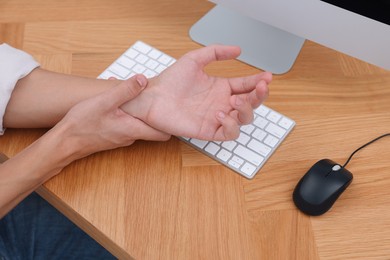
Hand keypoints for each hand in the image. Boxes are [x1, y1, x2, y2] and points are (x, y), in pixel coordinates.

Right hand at [55, 74, 169, 158]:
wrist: (64, 143)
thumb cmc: (82, 124)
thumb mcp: (105, 102)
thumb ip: (125, 91)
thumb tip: (143, 80)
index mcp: (134, 129)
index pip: (163, 133)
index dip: (169, 122)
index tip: (171, 109)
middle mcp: (131, 137)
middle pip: (151, 127)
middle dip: (153, 113)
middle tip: (152, 97)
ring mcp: (121, 138)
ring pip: (137, 124)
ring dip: (136, 111)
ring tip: (129, 95)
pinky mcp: (113, 137)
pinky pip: (126, 124)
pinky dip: (125, 114)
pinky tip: (114, 103)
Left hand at [123, 45, 269, 139]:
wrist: (153, 97)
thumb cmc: (170, 80)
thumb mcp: (195, 59)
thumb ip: (216, 52)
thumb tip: (238, 49)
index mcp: (221, 88)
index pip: (246, 86)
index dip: (258, 82)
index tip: (267, 76)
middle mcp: (222, 103)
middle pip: (250, 104)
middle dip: (259, 96)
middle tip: (260, 87)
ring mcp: (216, 118)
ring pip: (243, 119)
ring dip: (246, 110)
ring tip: (236, 100)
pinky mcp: (208, 131)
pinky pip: (228, 133)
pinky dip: (230, 125)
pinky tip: (221, 113)